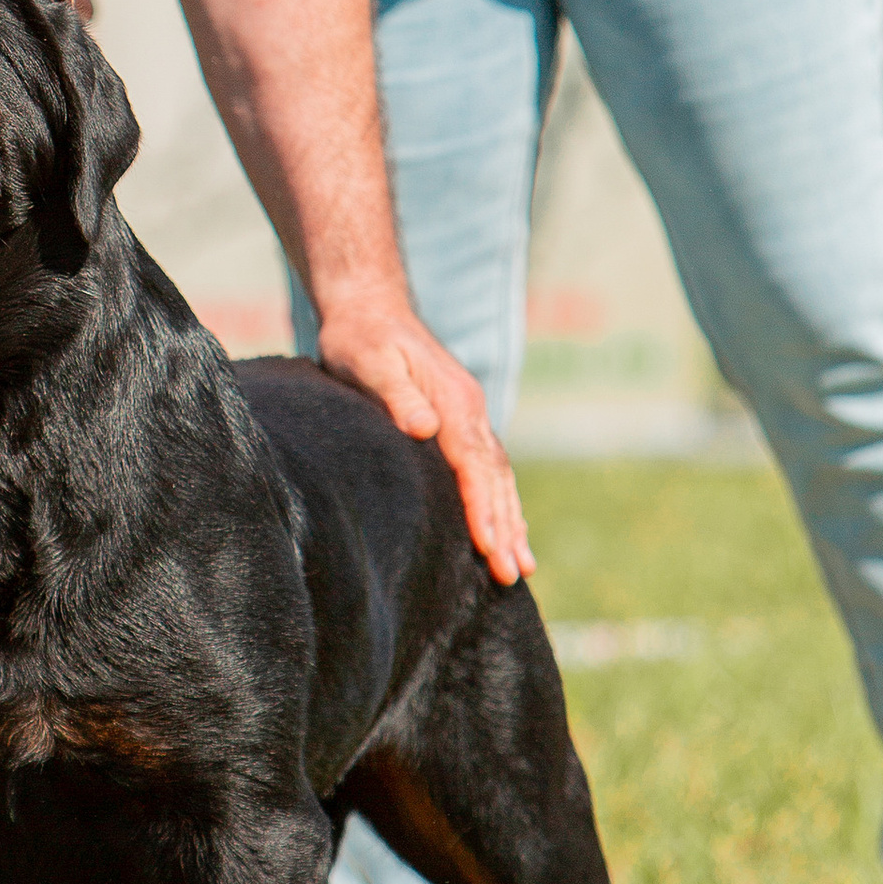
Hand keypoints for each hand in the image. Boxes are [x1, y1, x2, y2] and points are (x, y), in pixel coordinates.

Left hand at [311, 293, 534, 584]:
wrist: (369, 307)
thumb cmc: (361, 337)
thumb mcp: (369, 360)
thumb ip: (397, 393)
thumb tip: (425, 428)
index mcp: (454, 401)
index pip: (473, 464)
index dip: (482, 508)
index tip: (489, 547)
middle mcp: (470, 411)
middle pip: (494, 478)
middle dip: (505, 528)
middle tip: (513, 575)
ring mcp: (470, 416)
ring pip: (498, 477)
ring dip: (511, 522)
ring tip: (521, 567)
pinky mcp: (460, 421)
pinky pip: (489, 469)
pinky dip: (501, 502)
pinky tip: (506, 529)